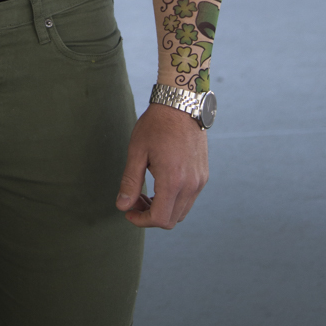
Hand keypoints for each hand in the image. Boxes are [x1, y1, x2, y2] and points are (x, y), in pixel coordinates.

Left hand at [115, 103, 208, 228]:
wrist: (181, 105)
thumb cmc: (156, 125)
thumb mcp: (137, 151)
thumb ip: (130, 182)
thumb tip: (122, 207)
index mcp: (173, 180)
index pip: (160, 219)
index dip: (142, 221)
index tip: (129, 212)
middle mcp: (191, 185)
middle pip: (171, 220)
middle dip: (150, 216)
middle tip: (134, 200)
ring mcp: (200, 180)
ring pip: (182, 212)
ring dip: (163, 209)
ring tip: (146, 193)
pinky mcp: (203, 175)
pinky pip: (189, 199)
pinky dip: (174, 200)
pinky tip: (160, 184)